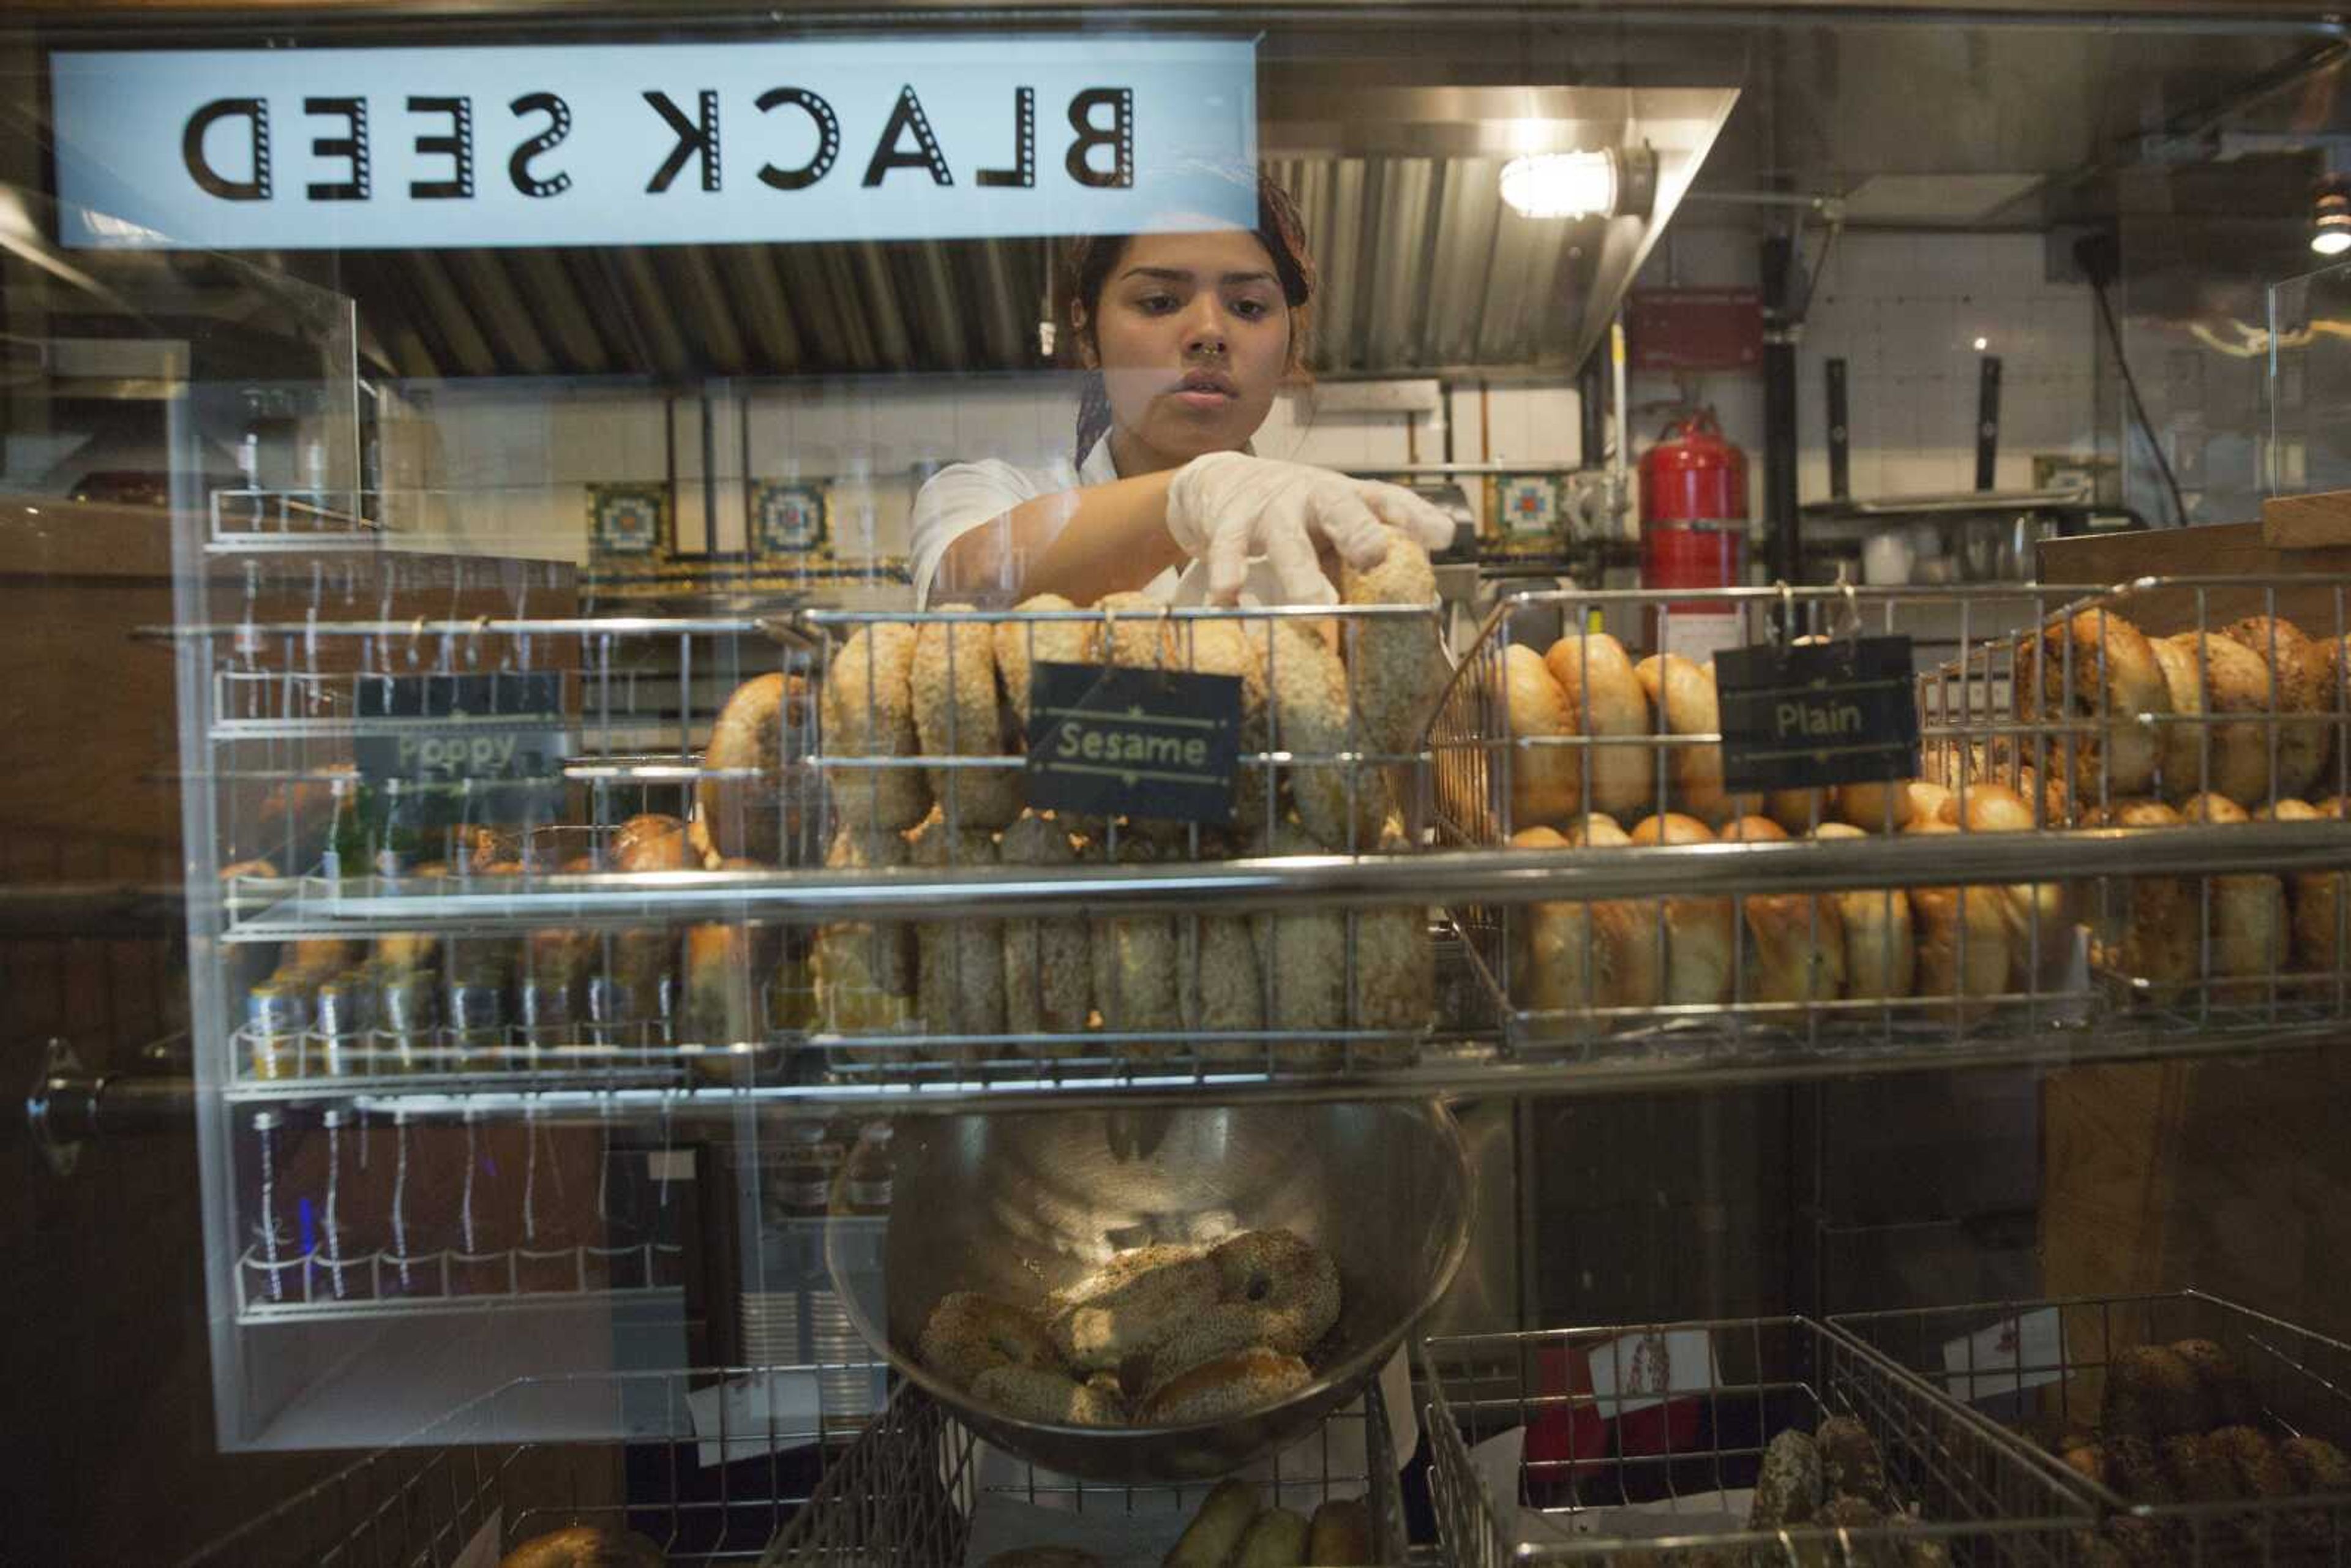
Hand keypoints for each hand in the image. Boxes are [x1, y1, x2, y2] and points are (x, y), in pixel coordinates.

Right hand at [1165, 451, 1455, 604]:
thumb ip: (1365, 563)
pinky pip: (1228, 546)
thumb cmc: (1296, 518)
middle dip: (1359, 530)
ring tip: (1315, 605)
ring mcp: (1272, 507)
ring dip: (1301, 573)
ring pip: (1287, 538)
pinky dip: (1228, 571)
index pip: (1389, 501)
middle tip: (1374, 556)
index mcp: (1350, 499)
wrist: (1222, 482)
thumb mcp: (1335, 529)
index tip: (1441, 536)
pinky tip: (1228, 597)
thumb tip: (1418, 616)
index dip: (1415, 516)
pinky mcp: (1230, 519)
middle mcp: (1315, 497)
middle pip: (1341, 506)